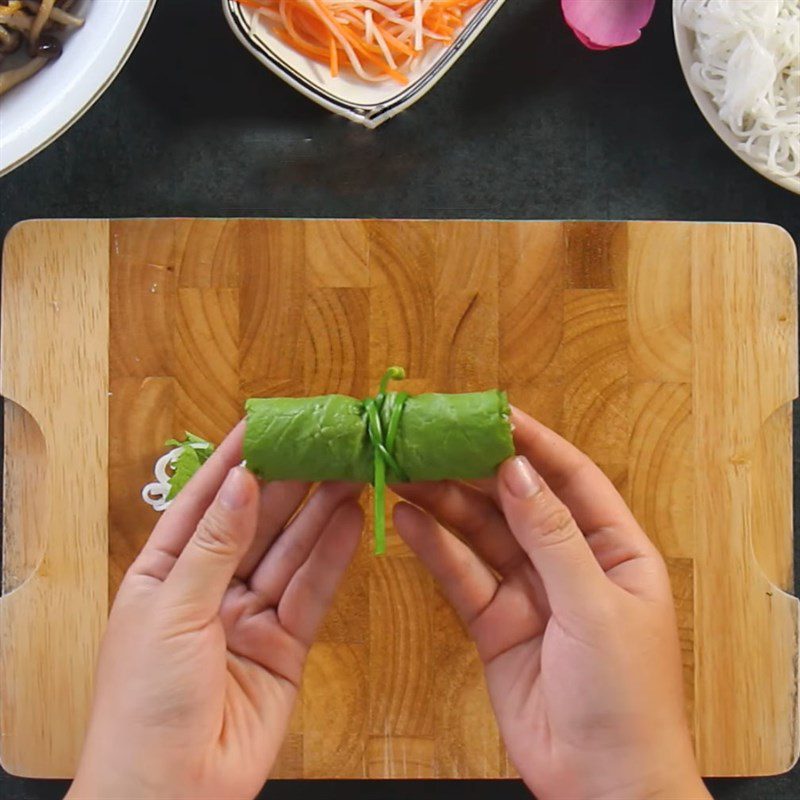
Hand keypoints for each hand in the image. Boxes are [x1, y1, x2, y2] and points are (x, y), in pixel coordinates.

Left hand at [68, 423, 362, 799]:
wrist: (171, 797)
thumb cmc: (144, 703)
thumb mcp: (171, 611)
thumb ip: (215, 546)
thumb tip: (241, 481)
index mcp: (164, 573)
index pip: (203, 502)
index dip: (233, 461)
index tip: (264, 423)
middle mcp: (209, 588)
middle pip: (254, 522)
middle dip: (287, 482)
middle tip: (322, 443)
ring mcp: (249, 616)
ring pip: (289, 552)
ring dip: (317, 512)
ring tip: (348, 470)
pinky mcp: (285, 645)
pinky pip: (311, 592)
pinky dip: (331, 556)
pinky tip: (350, 520)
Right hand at [393, 409, 708, 799]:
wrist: (602, 786)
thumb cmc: (627, 697)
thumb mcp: (594, 607)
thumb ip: (553, 536)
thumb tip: (516, 470)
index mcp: (614, 549)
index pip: (570, 477)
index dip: (532, 442)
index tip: (491, 412)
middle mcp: (569, 561)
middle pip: (516, 500)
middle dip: (474, 469)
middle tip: (429, 438)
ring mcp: (529, 591)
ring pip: (481, 533)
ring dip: (444, 501)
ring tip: (403, 470)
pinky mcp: (495, 622)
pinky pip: (461, 575)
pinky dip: (434, 546)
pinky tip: (406, 518)